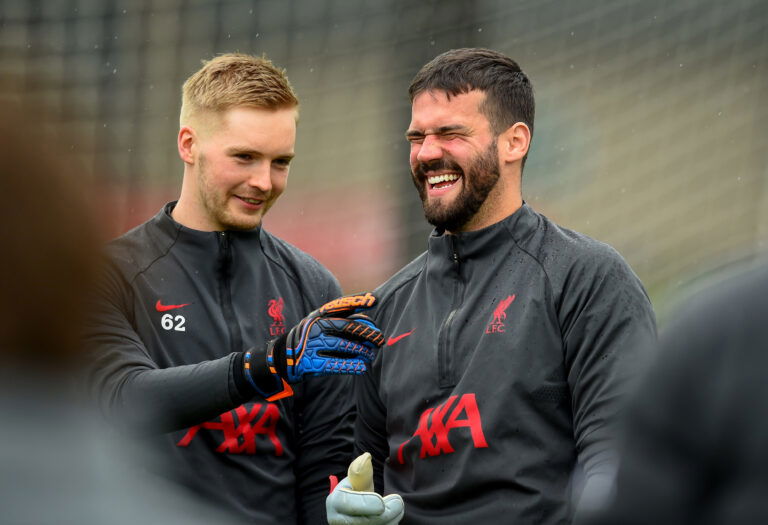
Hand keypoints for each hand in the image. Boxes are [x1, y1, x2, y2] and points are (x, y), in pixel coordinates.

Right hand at [245, 293, 383, 400]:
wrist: (282, 358)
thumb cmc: (308, 339)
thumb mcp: (319, 323)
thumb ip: (340, 320)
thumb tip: (369, 321)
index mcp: (318, 316)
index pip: (340, 305)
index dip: (357, 301)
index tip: (373, 300)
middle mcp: (315, 328)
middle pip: (346, 327)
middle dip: (366, 332)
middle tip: (380, 338)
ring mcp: (313, 345)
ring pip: (344, 346)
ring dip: (362, 351)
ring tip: (372, 354)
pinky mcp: (312, 363)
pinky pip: (335, 365)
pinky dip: (351, 366)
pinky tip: (362, 368)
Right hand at [327, 453, 403, 524]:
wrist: (357, 512)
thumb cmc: (358, 493)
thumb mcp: (358, 481)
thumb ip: (362, 471)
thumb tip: (366, 457)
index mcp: (335, 502)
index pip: (347, 504)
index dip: (366, 504)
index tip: (381, 502)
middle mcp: (338, 521)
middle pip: (362, 522)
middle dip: (384, 514)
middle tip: (399, 502)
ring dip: (390, 521)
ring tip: (398, 508)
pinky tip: (394, 517)